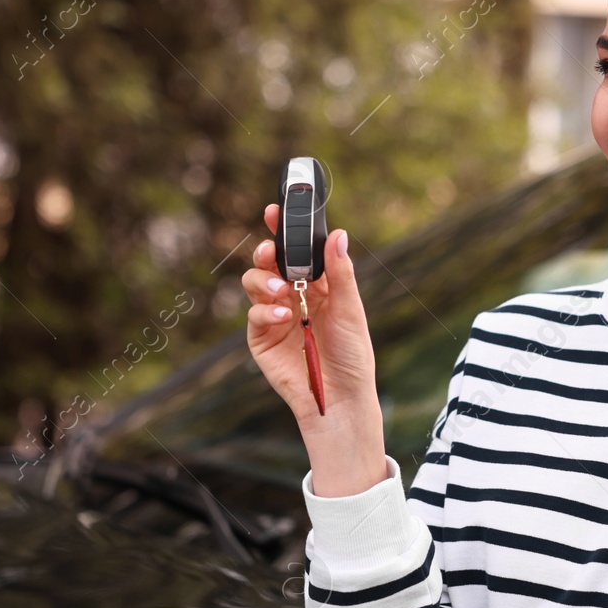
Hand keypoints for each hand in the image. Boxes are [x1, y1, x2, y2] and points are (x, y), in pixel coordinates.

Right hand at [242, 204, 376, 430]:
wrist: (341, 397)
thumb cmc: (352, 355)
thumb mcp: (351, 310)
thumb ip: (340, 273)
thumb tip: (338, 235)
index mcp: (316, 284)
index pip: (297, 250)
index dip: (285, 230)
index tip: (277, 210)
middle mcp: (292, 296)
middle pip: (269, 262)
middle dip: (265, 250)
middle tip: (269, 249)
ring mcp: (274, 316)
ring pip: (255, 283)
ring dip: (263, 279)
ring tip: (280, 289)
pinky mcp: (261, 338)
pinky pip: (255, 316)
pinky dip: (266, 312)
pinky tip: (285, 317)